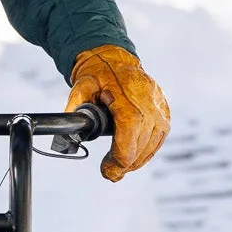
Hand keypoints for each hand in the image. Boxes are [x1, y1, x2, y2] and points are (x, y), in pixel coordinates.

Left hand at [66, 46, 170, 183]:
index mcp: (128, 99)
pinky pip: (160, 136)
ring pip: (152, 144)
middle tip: (110, 173)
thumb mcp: (81, 87)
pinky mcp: (164, 109)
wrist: (114, 58)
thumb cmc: (96, 74)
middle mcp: (149, 103)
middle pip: (141, 145)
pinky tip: (136, 157)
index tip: (107, 170)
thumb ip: (75, 108)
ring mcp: (159, 106)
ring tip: (121, 167)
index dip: (118, 160)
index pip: (129, 138)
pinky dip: (148, 150)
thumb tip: (67, 135)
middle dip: (125, 164)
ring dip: (137, 161)